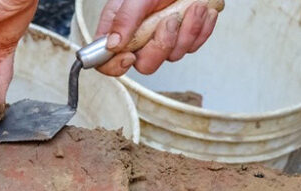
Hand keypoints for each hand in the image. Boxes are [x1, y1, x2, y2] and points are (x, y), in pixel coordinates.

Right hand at [95, 0, 218, 75]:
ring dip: (186, 32)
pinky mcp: (184, 39)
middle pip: (145, 65)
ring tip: (193, 7)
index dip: (115, 66)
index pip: (106, 61)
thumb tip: (112, 45)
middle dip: (161, 45)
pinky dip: (200, 29)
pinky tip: (201, 10)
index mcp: (119, 29)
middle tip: (169, 21)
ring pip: (172, 57)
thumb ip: (124, 18)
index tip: (129, 56)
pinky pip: (192, 47)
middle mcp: (139, 39)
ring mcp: (162, 41)